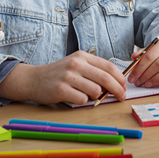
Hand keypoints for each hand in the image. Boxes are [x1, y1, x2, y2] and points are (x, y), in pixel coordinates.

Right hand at [0, 51, 126, 105]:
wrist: (34, 79)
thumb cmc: (59, 74)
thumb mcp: (76, 65)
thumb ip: (93, 70)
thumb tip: (115, 83)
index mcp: (82, 56)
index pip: (108, 66)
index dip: (120, 78)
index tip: (124, 87)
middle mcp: (76, 64)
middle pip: (105, 78)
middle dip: (117, 89)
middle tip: (121, 97)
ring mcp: (68, 76)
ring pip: (95, 90)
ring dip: (96, 97)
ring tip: (86, 95)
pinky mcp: (61, 89)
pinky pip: (82, 99)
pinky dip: (83, 101)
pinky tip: (74, 97)